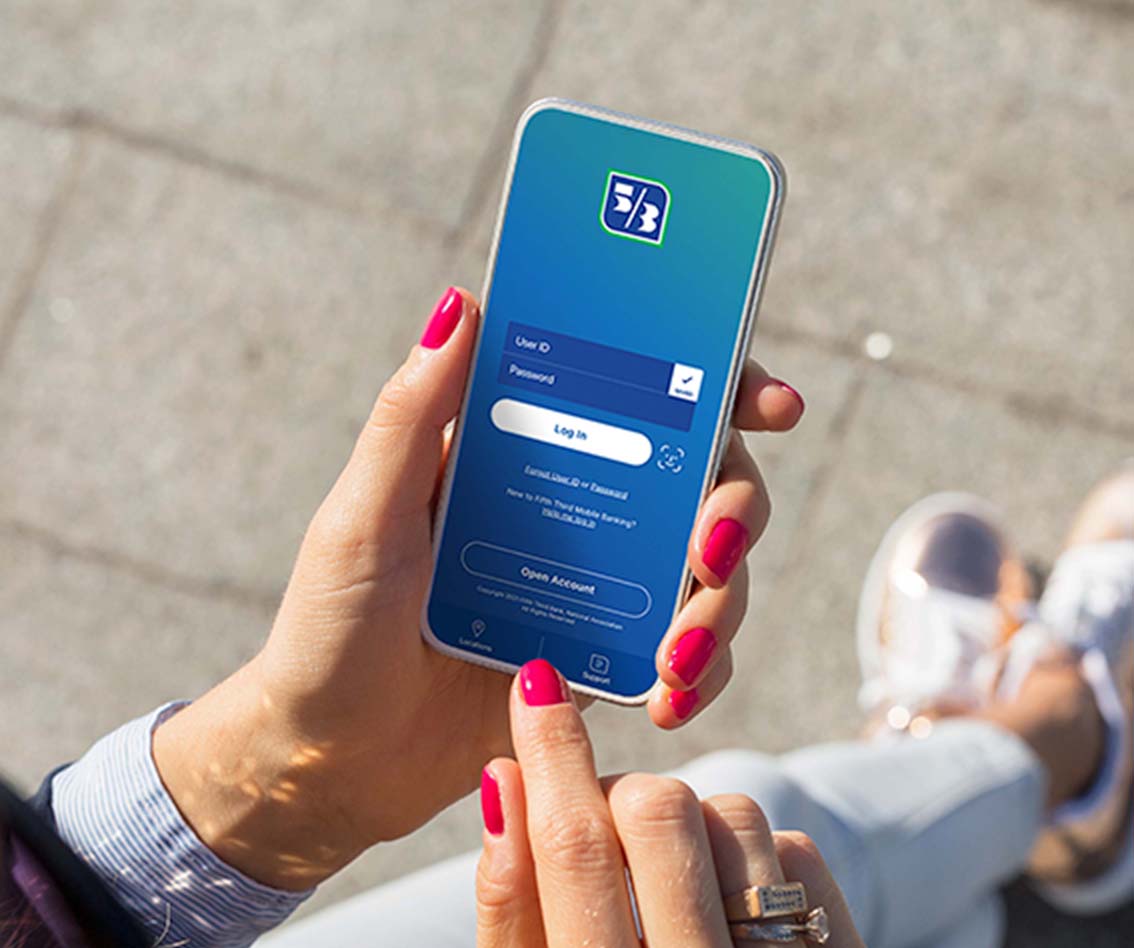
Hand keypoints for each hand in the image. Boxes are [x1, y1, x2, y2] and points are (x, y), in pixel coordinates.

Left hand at [152, 287, 803, 888]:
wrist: (331, 760)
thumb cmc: (330, 627)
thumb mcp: (362, 516)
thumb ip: (411, 417)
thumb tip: (462, 303)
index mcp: (523, 455)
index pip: (635, 397)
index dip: (717, 387)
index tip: (767, 400)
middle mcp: (574, 510)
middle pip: (699, 483)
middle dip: (736, 508)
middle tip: (715, 548)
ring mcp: (596, 586)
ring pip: (707, 574)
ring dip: (721, 607)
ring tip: (676, 657)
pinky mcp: (602, 658)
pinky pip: (683, 656)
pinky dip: (695, 675)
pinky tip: (665, 699)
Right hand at [476, 659, 864, 947]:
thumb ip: (514, 909)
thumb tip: (502, 782)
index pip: (575, 846)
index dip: (549, 750)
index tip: (535, 683)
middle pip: (658, 809)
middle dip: (619, 796)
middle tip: (607, 836)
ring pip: (733, 810)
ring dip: (689, 825)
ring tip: (674, 890)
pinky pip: (798, 848)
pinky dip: (754, 856)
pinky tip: (730, 908)